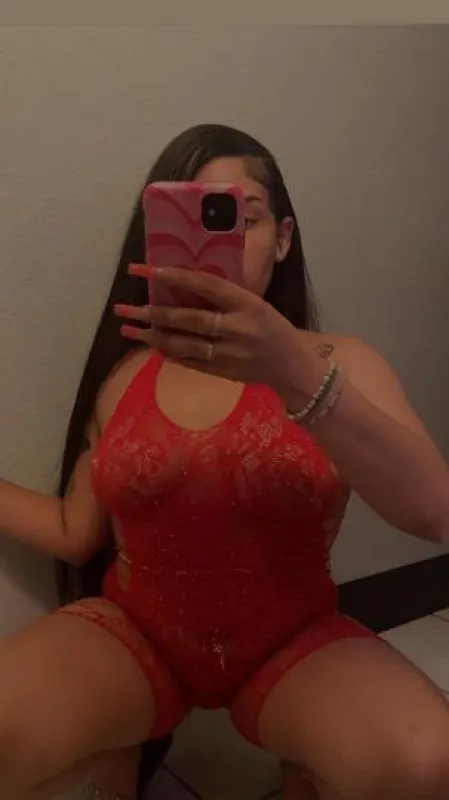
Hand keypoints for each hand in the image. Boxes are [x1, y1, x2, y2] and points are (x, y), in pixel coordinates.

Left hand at [115, 265, 317, 402]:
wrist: (292, 367)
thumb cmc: (272, 328)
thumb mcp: (255, 304)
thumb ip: (225, 297)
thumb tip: (183, 284)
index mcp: (246, 304)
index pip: (205, 285)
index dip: (174, 277)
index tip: (147, 270)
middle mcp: (236, 329)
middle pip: (187, 319)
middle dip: (152, 312)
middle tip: (124, 307)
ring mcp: (227, 354)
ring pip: (182, 344)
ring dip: (152, 336)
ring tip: (128, 329)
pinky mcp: (221, 372)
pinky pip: (188, 361)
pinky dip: (168, 352)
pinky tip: (150, 344)